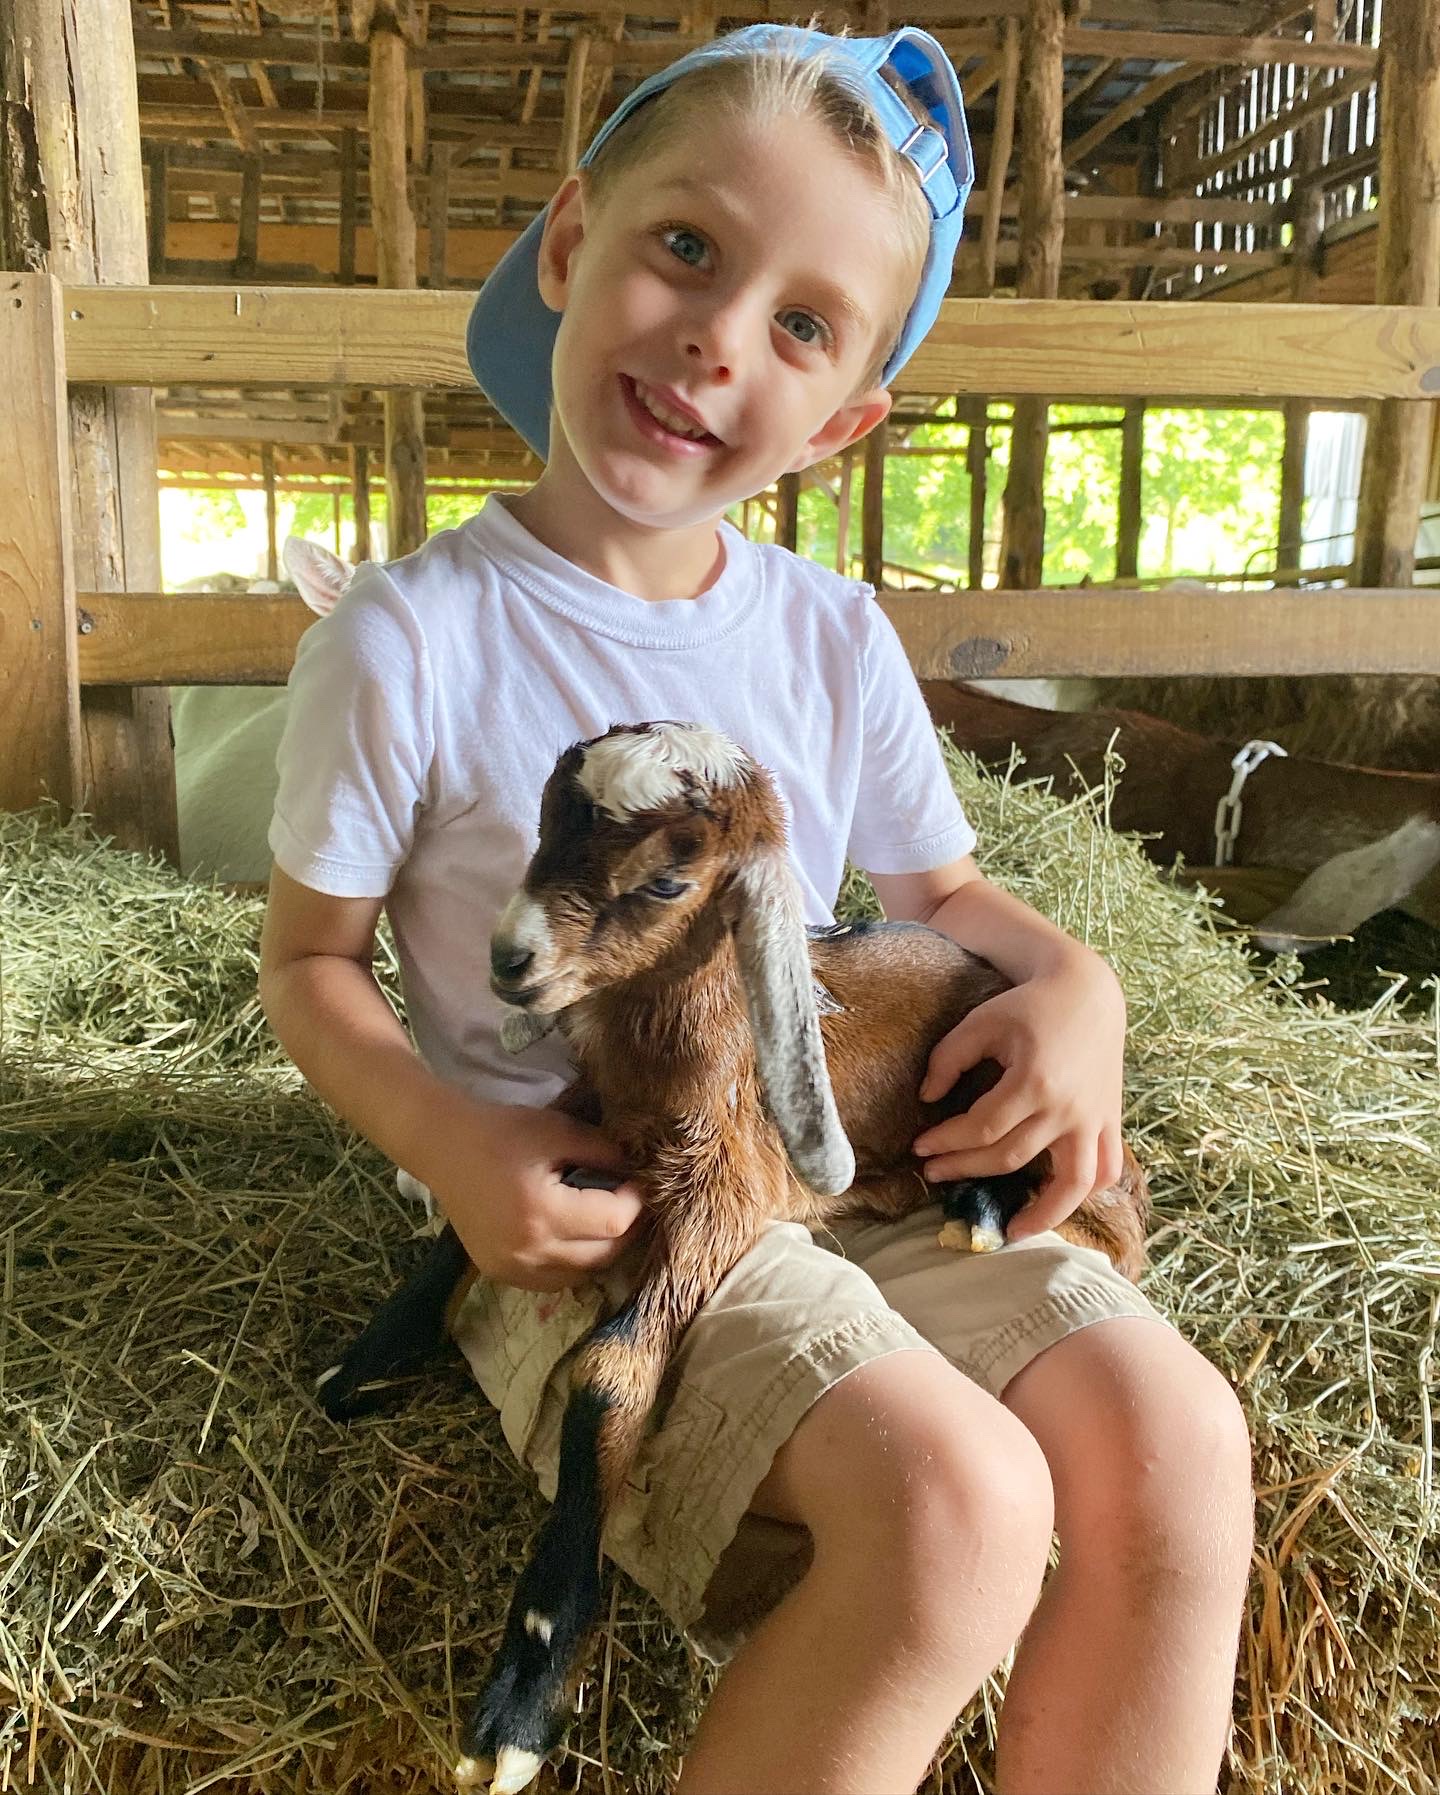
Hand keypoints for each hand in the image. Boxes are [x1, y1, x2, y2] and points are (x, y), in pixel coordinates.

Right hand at [418, 1097, 645, 1291]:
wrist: (443, 1147)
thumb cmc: (502, 1132)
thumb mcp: (559, 1131)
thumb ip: (604, 1153)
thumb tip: (637, 1173)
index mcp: (542, 1212)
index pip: (613, 1223)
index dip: (635, 1202)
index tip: (637, 1182)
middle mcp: (528, 1250)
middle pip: (603, 1255)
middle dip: (625, 1229)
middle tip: (628, 1201)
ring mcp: (511, 1268)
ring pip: (581, 1275)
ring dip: (601, 1250)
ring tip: (602, 1219)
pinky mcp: (500, 1273)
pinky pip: (554, 1281)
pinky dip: (572, 1263)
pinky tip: (572, 1235)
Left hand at [912, 949, 1126, 1239]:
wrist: (1087, 991)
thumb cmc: (1028, 1005)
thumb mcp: (980, 1022)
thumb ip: (948, 1059)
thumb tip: (927, 1099)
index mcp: (1034, 1082)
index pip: (982, 1130)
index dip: (946, 1142)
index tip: (920, 1146)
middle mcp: (1067, 1109)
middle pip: (1010, 1157)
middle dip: (965, 1169)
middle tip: (933, 1173)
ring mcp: (1094, 1119)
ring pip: (1073, 1184)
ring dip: (1043, 1213)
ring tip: (1012, 1230)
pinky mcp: (1110, 1120)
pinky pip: (1107, 1169)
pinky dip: (1088, 1193)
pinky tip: (1059, 1203)